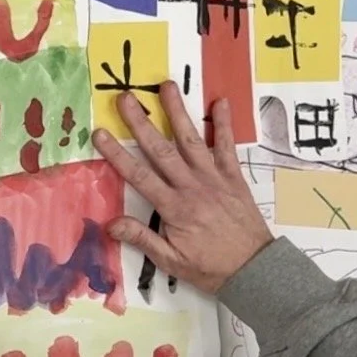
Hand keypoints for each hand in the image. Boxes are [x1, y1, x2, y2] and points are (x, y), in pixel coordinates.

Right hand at [93, 82, 273, 293]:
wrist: (255, 271)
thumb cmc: (210, 268)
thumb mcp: (172, 262)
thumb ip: (142, 239)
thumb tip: (110, 224)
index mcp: (174, 208)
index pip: (140, 176)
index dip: (117, 154)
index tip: (100, 133)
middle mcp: (192, 187)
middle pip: (161, 150)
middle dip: (141, 123)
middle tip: (125, 98)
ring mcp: (214, 179)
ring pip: (191, 140)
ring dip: (178, 112)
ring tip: (166, 86)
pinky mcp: (233, 177)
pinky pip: (227, 147)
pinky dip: (224, 124)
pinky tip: (220, 102)